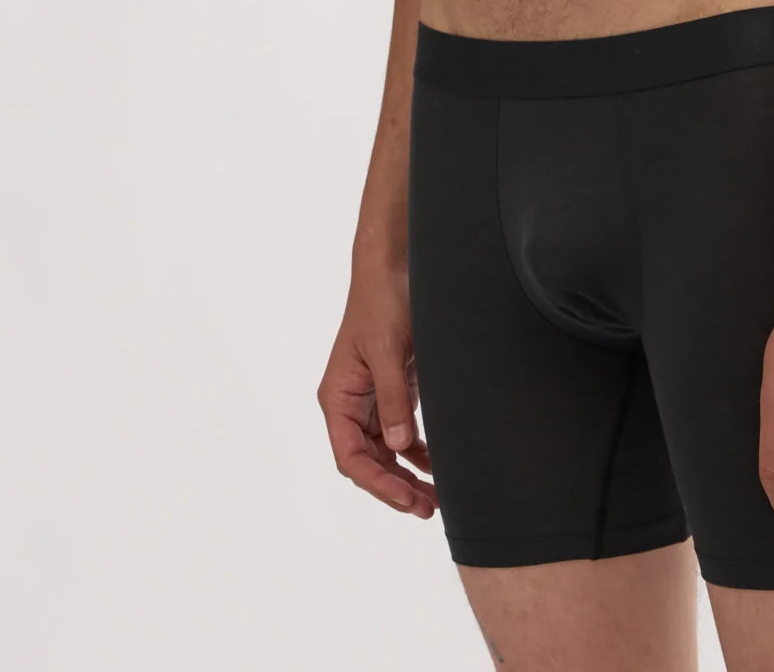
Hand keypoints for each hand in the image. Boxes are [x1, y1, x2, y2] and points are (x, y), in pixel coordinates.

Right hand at [317, 259, 437, 518]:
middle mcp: (351, 404)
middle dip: (396, 488)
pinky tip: (437, 466)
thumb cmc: (382, 301)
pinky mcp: (394, 390)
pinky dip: (418, 452)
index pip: (351, 457)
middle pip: (369, 461)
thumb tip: (400, 448)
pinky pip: (402, 432)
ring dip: (408, 475)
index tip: (407, 500)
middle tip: (429, 508)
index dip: (378, 484)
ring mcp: (373, 399)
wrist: (394, 265)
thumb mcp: (387, 350)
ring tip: (436, 499)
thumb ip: (393, 400)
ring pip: (387, 452)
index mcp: (337, 398)